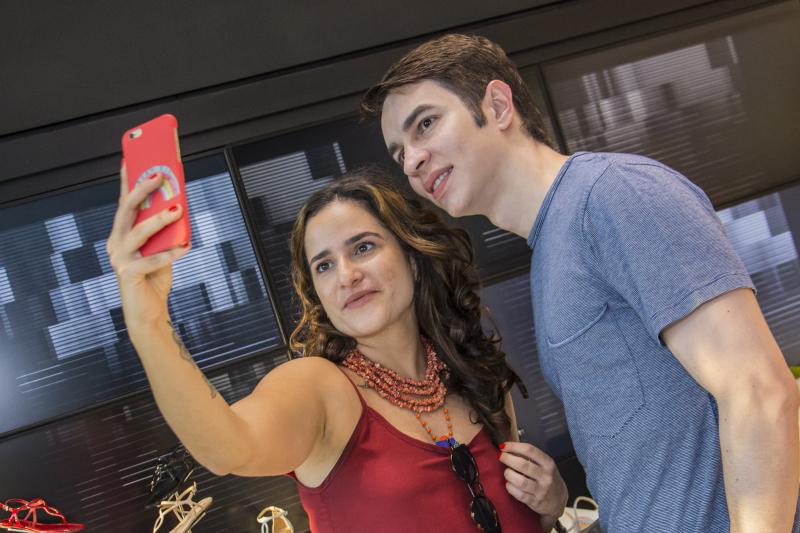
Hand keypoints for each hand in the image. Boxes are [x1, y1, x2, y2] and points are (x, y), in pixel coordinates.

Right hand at [106, 163, 190, 327]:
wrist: (150, 311)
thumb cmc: (155, 277)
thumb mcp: (162, 247)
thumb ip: (165, 230)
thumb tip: (178, 206)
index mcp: (121, 233)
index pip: (123, 202)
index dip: (127, 181)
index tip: (132, 160)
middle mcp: (116, 243)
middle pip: (126, 211)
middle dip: (142, 189)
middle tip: (159, 175)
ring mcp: (119, 259)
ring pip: (138, 233)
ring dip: (159, 219)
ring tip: (178, 209)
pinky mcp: (128, 274)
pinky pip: (151, 260)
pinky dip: (170, 253)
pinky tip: (185, 246)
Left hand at [499, 441, 567, 529]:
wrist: (558, 500)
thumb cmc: (547, 478)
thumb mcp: (544, 465)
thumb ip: (530, 456)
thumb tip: (508, 447)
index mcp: (548, 463)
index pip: (530, 450)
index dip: (514, 446)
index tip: (503, 446)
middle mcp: (546, 476)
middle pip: (523, 465)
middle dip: (508, 459)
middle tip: (501, 457)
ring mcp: (541, 490)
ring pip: (520, 481)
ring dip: (509, 474)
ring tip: (507, 472)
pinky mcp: (535, 502)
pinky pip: (519, 494)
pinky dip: (511, 488)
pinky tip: (509, 484)